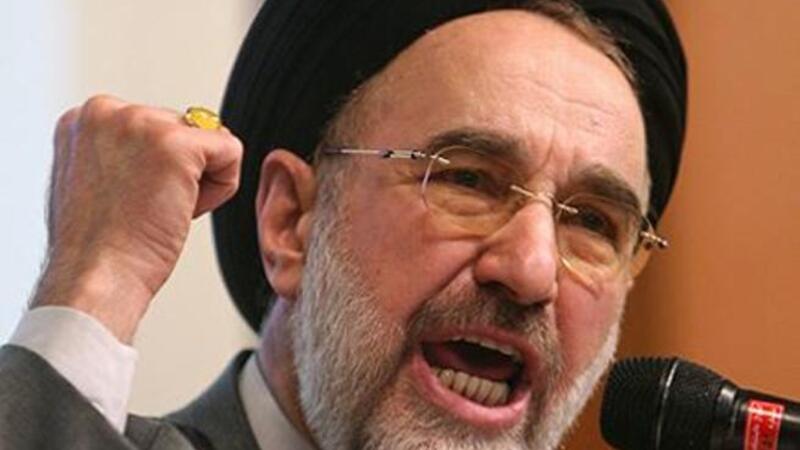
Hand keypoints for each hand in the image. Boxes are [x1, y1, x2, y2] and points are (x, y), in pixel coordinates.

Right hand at [31, 95, 242, 342]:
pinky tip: (182, 210)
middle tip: (144, 209)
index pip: (156, 127)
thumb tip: (177, 145)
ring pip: (209, 142)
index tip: (126, 201)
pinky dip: (221, 189)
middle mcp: (108, 110)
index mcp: (86, 117)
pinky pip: (231, 151)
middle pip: (184, 130)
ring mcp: (141, 122)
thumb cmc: (100, 246)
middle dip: (178, 175)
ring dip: (198, 184)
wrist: (98, 277)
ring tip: (157, 210)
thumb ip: (128, 152)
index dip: (155, 172)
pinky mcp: (177, 143)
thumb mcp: (100, 180)